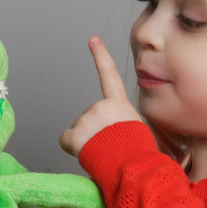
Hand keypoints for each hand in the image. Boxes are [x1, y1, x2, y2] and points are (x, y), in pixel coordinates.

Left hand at [59, 37, 142, 156]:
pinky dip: (73, 148)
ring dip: (89, 143)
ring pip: (80, 132)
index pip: (109, 76)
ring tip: (105, 153)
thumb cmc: (139, 157)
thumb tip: (114, 139)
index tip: (92, 39)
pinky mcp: (75, 134)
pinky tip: (87, 153)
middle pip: (90, 119)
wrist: (133, 168)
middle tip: (111, 147)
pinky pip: (66, 141)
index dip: (101, 56)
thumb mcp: (138, 132)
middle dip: (97, 134)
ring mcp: (87, 119)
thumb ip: (122, 126)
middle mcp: (102, 106)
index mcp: (120, 106)